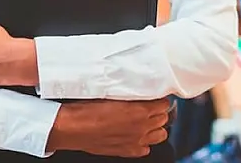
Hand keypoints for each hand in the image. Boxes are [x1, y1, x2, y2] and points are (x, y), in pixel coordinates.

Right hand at [47, 99, 171, 157]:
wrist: (76, 127)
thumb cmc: (89, 109)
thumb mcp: (112, 92)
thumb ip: (130, 94)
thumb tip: (138, 90)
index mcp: (140, 110)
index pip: (164, 104)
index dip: (161, 99)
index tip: (157, 96)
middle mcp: (142, 127)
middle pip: (164, 119)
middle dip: (160, 112)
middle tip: (152, 107)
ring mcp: (136, 141)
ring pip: (161, 135)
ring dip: (156, 127)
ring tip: (149, 121)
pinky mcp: (128, 151)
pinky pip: (146, 149)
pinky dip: (144, 142)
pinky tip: (137, 135)